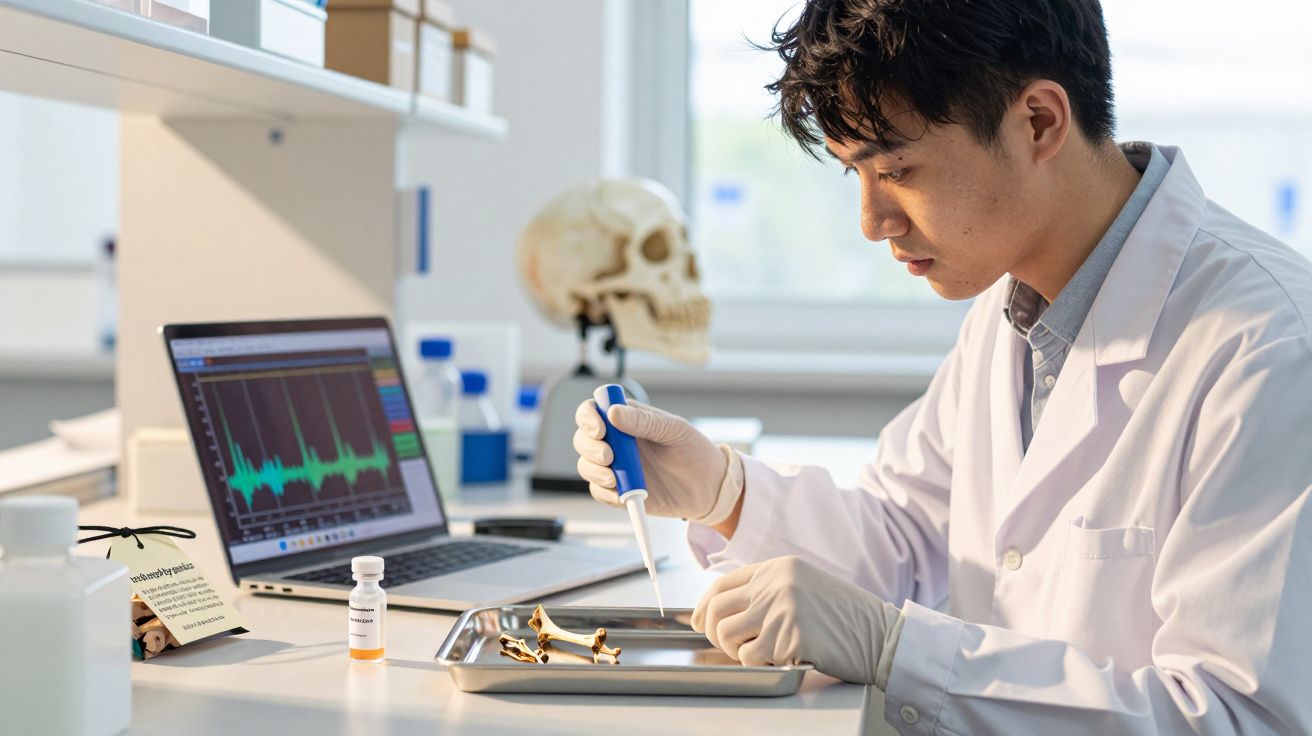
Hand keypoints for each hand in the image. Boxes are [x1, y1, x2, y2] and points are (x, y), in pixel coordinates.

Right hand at [573, 398, 742, 525]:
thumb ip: (644, 422)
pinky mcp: (620, 491)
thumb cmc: (695, 451)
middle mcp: (617, 442)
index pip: (594, 410)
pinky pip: (599, 492)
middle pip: (583, 438)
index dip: (588, 418)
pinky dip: (604, 494)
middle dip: (589, 448)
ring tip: (614, 480)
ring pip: (586, 465)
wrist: (710, 489)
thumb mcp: (674, 430)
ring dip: (594, 471)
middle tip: (609, 457)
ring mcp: (616, 467)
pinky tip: (621, 495)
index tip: (600, 430)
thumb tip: (613, 413)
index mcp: (628, 419)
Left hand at [692, 556, 899, 684]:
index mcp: (778, 567)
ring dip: (734, 650)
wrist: (882, 634)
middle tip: (727, 646)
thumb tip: (728, 608)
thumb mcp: (805, 586)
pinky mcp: (789, 636)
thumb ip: (769, 589)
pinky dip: (757, 663)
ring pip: (726, 634)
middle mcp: (775, 583)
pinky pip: (750, 656)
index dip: (704, 607)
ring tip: (757, 652)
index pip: (722, 585)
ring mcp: (781, 608)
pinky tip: (778, 658)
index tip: (699, 622)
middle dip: (713, 633)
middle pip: (717, 609)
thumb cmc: (845, 616)